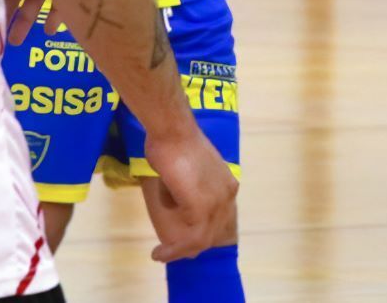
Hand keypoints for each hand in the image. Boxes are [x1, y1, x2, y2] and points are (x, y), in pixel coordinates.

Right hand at [142, 125, 238, 262]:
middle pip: (212, 231)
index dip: (203, 232)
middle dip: (191, 246)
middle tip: (170, 250)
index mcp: (227, 184)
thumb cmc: (173, 143)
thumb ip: (189, 185)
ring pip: (202, 238)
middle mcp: (227, 194)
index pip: (219, 218)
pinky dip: (174, 249)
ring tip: (161, 254)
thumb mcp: (187, 168)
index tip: (184, 240)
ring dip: (180, 251)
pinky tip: (159, 252)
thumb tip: (176, 198)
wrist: (172, 131)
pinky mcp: (202, 208)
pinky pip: (191, 238)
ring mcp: (217, 202)